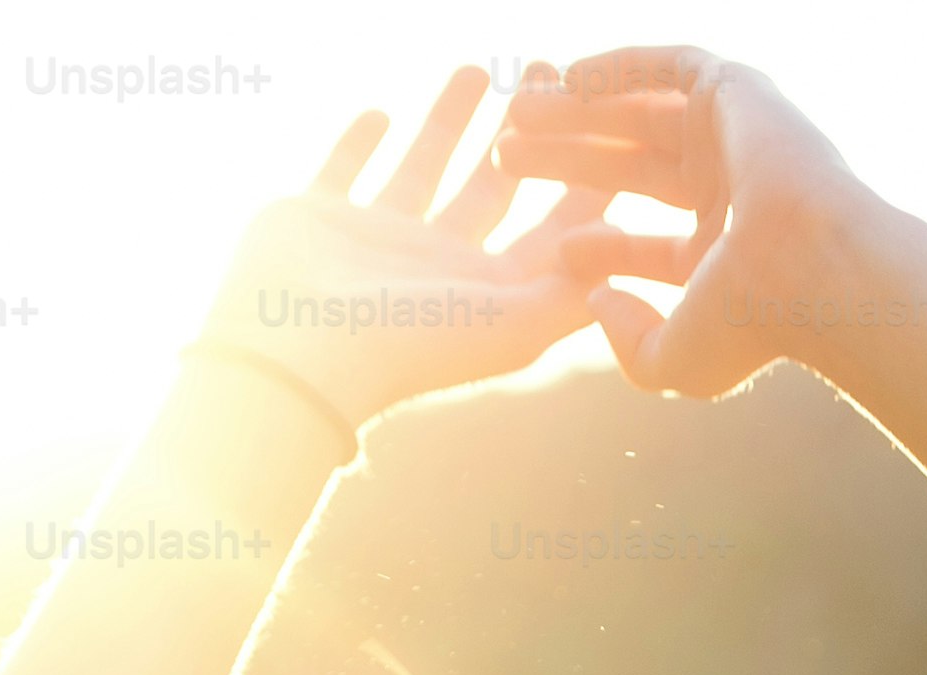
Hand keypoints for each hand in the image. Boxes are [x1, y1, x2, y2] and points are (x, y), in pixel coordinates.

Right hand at [194, 69, 675, 432]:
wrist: (300, 354)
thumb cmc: (412, 343)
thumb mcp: (516, 324)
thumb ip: (576, 290)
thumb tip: (626, 253)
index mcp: (491, 294)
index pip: (555, 231)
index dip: (588, 182)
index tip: (616, 125)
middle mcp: (440, 268)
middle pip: (496, 190)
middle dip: (525, 134)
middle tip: (547, 71)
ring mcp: (377, 243)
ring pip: (426, 168)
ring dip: (452, 122)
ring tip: (477, 68)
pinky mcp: (318, 220)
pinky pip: (344, 171)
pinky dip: (358, 142)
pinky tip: (379, 109)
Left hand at [495, 48, 921, 401]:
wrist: (811, 267)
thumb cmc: (753, 324)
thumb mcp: (677, 364)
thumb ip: (631, 350)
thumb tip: (597, 300)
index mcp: (727, 256)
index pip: (651, 246)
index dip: (598, 244)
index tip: (554, 247)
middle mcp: (732, 194)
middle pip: (630, 170)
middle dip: (566, 160)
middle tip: (507, 156)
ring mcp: (736, 141)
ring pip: (640, 115)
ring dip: (579, 112)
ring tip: (518, 111)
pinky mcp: (737, 92)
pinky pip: (668, 66)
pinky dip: (620, 66)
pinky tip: (569, 75)